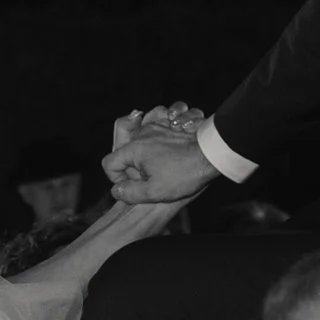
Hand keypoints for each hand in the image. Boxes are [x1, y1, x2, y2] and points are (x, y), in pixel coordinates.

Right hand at [103, 106, 218, 204]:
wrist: (211, 155)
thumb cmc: (185, 173)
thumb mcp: (155, 192)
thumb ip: (130, 193)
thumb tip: (116, 190)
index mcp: (134, 149)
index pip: (109, 163)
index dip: (116, 178)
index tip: (132, 186)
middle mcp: (141, 134)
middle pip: (122, 152)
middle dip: (131, 167)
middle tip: (147, 178)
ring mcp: (155, 128)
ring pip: (136, 140)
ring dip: (142, 155)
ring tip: (156, 167)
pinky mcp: (168, 126)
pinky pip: (152, 130)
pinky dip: (154, 142)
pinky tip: (165, 154)